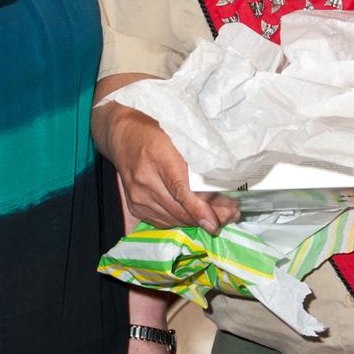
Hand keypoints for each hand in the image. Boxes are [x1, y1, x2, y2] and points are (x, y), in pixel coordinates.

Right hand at [99, 99, 238, 233]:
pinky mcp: (135, 207)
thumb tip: (217, 185)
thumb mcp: (176, 136)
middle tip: (231, 214)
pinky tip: (196, 215)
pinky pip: (164, 221)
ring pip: (174, 218)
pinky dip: (182, 220)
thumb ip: (194, 160)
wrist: (122, 136)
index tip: (214, 222)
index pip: (180, 189)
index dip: (198, 208)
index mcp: (157, 156)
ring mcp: (138, 197)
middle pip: (180, 208)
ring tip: (220, 216)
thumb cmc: (153, 131)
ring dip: (197, 220)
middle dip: (208, 216)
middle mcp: (144, 181)